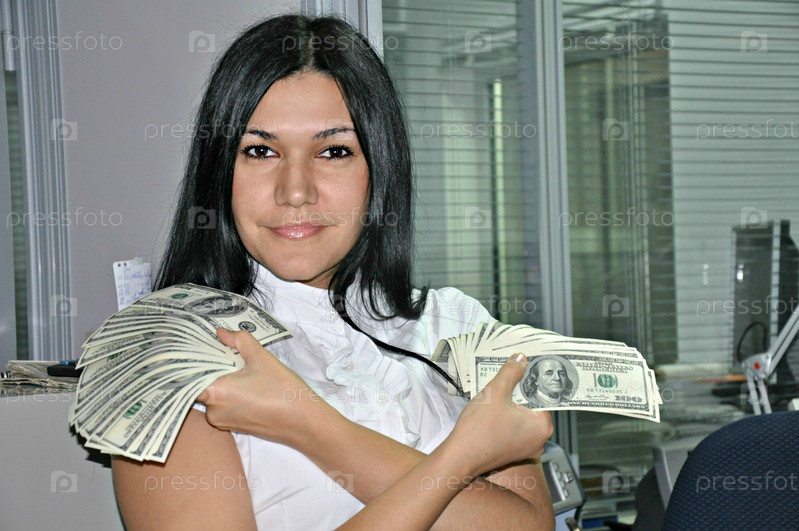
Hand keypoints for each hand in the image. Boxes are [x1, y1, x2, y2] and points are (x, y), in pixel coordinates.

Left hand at [196, 328, 335, 445]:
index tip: (195, 347)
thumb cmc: (282, 390)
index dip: (190, 361)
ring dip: (222, 380)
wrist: (303, 422)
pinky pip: (223, 405)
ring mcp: (223, 422)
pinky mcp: (234, 426)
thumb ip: (239, 341)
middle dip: (211, 367)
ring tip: (241, 367)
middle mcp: (213, 411)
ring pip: (213, 395)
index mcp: (215, 393)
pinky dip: (230, 392)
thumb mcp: (261, 358)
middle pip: (200, 384)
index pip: (188, 377)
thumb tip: (221, 333)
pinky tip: (247, 382)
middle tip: (224, 351)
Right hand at [445, 353, 552, 475]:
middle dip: (518, 390)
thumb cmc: (479, 429)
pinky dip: (505, 416)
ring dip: (510, 403)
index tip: (524, 366)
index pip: (543, 395)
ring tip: (496, 392)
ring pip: (521, 416)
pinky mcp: (513, 452)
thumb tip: (521, 359)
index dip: (531, 378)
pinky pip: (514, 427)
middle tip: (507, 376)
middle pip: (532, 405)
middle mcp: (539, 439)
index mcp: (543, 426)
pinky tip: (491, 409)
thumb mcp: (496, 392)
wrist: (460, 457)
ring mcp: (526, 448)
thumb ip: (511, 373)